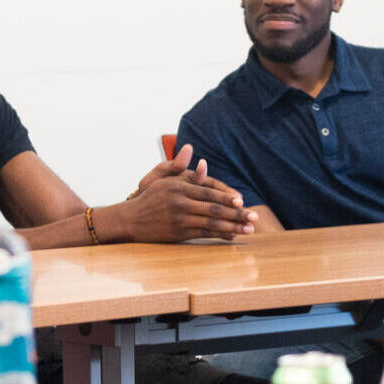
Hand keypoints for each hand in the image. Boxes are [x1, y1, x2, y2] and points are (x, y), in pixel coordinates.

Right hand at [111, 153, 253, 242]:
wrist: (130, 219)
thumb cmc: (149, 196)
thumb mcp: (160, 177)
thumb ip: (178, 165)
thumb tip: (190, 148)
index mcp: (178, 186)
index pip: (208, 191)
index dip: (226, 197)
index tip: (241, 201)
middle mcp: (180, 202)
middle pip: (214, 209)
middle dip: (237, 214)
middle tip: (254, 217)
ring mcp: (179, 219)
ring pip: (211, 223)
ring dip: (232, 227)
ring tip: (249, 230)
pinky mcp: (179, 233)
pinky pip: (203, 234)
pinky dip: (219, 235)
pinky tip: (232, 235)